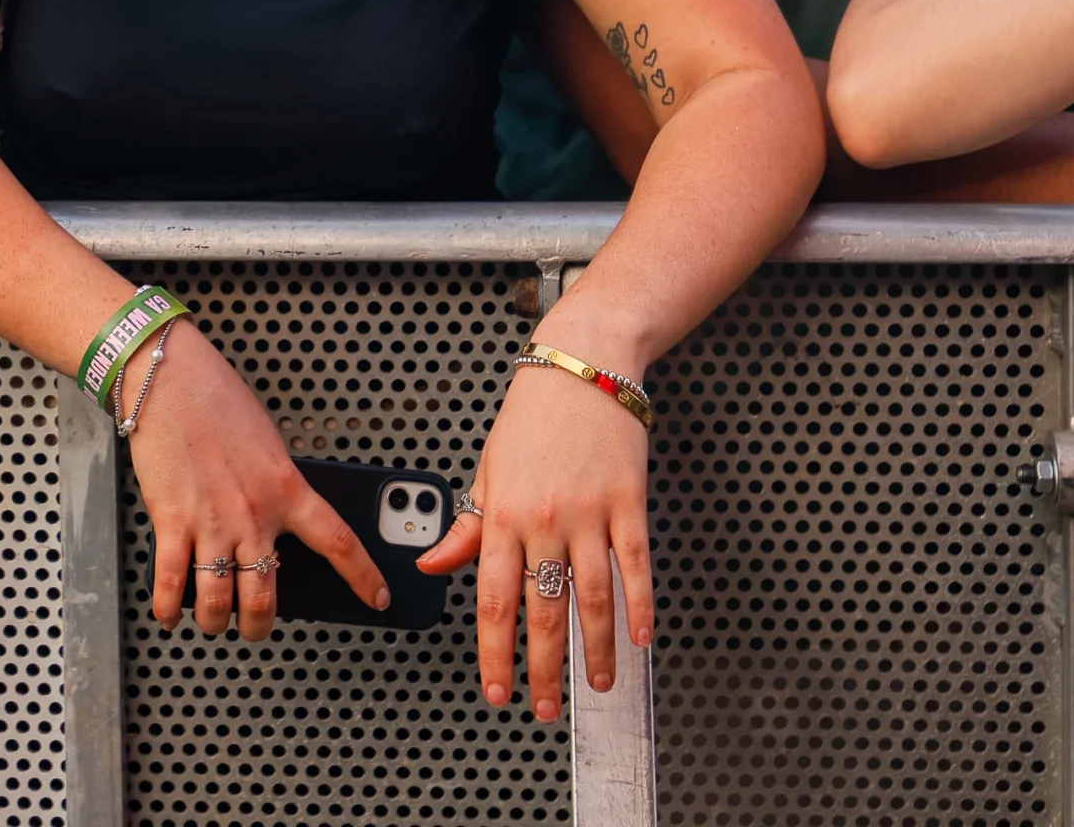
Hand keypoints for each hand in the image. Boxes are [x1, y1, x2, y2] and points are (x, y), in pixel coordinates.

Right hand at [124, 323, 386, 640]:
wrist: (168, 379)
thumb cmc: (218, 401)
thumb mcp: (269, 445)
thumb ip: (278, 488)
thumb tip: (277, 527)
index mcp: (287, 489)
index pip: (339, 543)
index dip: (363, 578)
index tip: (378, 599)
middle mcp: (253, 515)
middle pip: (266, 596)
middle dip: (261, 624)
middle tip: (257, 624)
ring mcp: (210, 523)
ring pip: (219, 601)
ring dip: (217, 622)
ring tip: (215, 621)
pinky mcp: (171, 522)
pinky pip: (171, 583)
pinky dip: (169, 608)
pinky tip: (170, 614)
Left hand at [418, 324, 654, 718]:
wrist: (583, 364)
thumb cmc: (532, 415)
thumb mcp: (487, 468)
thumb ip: (467, 525)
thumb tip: (434, 565)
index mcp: (502, 514)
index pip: (493, 600)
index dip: (495, 653)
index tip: (497, 691)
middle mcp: (544, 520)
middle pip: (543, 609)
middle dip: (544, 668)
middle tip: (546, 709)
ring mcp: (590, 513)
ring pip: (592, 597)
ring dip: (595, 650)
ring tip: (596, 686)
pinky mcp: (629, 502)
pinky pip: (636, 565)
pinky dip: (640, 606)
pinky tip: (640, 638)